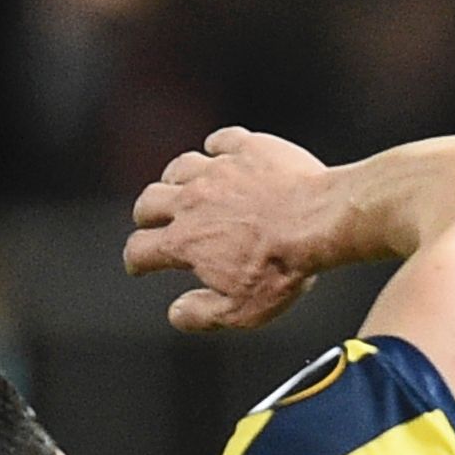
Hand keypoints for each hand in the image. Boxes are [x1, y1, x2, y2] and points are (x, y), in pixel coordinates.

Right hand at [124, 127, 342, 331]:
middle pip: (149, 201)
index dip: (135, 260)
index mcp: (186, 241)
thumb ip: (203, 314)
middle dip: (145, 215)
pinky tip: (221, 151)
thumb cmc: (284, 266)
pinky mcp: (248, 149)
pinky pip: (222, 140)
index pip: (140, 249)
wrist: (319, 220)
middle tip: (152, 221)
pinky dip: (217, 147)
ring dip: (175, 179)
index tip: (139, 264)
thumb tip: (178, 314)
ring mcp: (220, 170)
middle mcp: (194, 201)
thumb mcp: (242, 311)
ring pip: (179, 166)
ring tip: (181, 186)